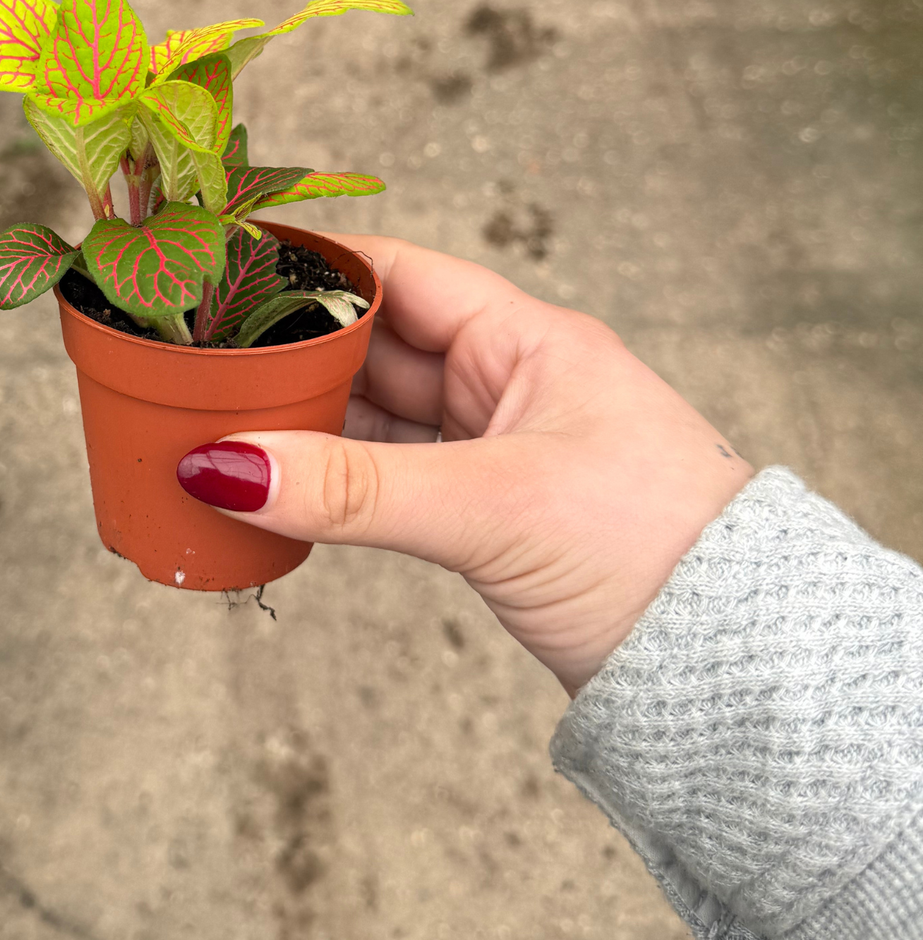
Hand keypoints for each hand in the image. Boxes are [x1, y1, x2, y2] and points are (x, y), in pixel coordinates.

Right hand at [177, 236, 752, 695]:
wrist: (734, 672)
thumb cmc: (651, 552)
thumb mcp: (490, 505)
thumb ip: (353, 489)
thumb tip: (227, 467)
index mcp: (528, 340)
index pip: (400, 274)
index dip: (316, 267)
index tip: (235, 268)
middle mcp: (508, 382)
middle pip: (376, 347)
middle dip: (295, 352)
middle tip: (205, 357)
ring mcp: (495, 448)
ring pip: (377, 416)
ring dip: (307, 421)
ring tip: (220, 420)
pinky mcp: (487, 512)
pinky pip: (389, 475)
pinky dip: (336, 478)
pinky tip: (279, 481)